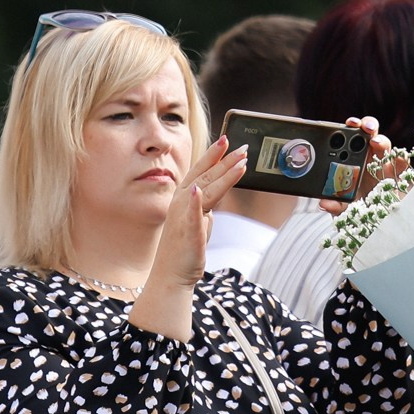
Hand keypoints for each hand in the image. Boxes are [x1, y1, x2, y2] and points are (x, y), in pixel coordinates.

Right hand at [147, 135, 248, 291]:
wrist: (171, 274)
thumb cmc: (184, 248)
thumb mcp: (198, 220)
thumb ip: (205, 205)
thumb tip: (213, 194)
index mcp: (183, 199)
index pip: (200, 171)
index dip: (213, 155)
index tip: (226, 139)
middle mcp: (181, 204)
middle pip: (206, 177)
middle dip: (224, 160)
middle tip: (242, 147)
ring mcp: (184, 218)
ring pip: (207, 191)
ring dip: (222, 175)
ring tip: (241, 163)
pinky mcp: (188, 233)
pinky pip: (192, 216)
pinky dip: (194, 202)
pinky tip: (197, 191)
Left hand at [322, 115, 399, 213]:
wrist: (379, 221)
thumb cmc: (358, 210)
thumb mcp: (343, 211)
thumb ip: (335, 206)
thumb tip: (324, 203)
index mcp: (351, 163)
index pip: (348, 141)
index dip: (347, 130)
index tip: (345, 125)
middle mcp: (368, 159)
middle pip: (368, 135)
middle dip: (365, 125)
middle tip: (360, 126)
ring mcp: (385, 165)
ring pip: (385, 145)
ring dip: (380, 140)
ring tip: (374, 141)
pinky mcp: (401, 173)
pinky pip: (402, 161)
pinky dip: (401, 157)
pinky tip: (397, 157)